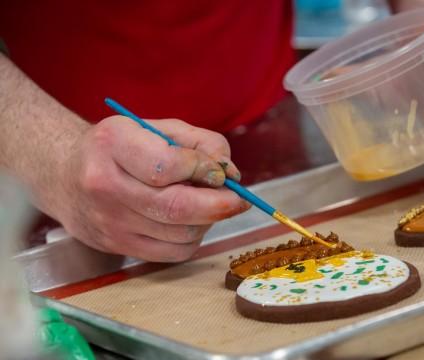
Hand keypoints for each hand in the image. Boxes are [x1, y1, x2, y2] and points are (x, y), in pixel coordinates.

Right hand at [52, 116, 249, 261]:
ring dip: (207, 221)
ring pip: (180, 234)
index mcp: (113, 144)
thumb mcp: (158, 128)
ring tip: (206, 204)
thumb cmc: (121, 147)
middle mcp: (105, 185)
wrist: (65, 174)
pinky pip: (172, 253)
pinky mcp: (117, 246)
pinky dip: (192, 239)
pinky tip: (189, 221)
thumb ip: (201, 143)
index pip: (168, 166)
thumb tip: (230, 174)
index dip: (204, 170)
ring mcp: (109, 221)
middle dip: (219, 205)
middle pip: (176, 208)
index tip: (220, 171)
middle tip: (238, 199)